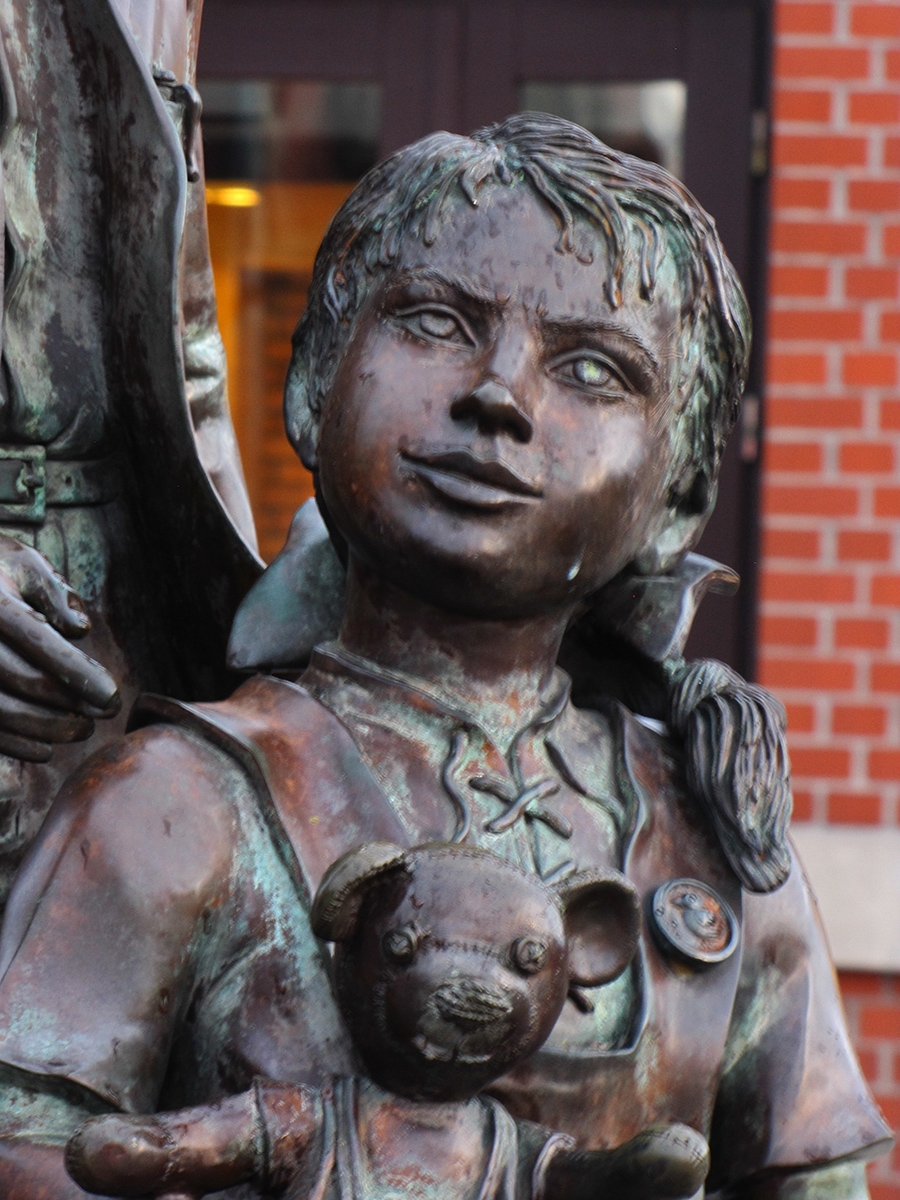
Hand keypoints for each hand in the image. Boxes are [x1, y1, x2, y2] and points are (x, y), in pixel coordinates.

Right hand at [0, 534, 118, 761]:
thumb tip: (81, 630)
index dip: (77, 673)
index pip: (38, 643)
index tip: (111, 695)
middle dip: (68, 704)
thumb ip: (56, 593)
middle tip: (105, 714)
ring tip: (83, 729)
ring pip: (0, 710)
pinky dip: (14, 745)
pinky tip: (45, 749)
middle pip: (21, 681)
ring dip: (46, 728)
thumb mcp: (26, 564)